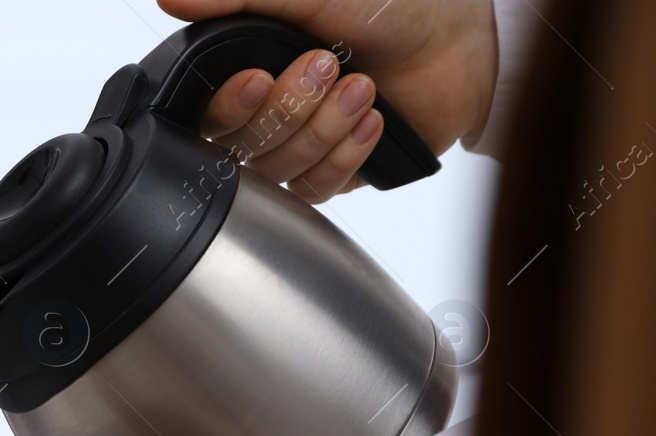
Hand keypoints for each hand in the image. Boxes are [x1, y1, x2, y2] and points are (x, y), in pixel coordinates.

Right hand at [163, 0, 499, 201]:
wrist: (459, 36)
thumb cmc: (388, 3)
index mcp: (246, 64)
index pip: (204, 112)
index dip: (228, 106)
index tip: (259, 79)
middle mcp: (264, 108)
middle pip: (238, 147)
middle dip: (288, 109)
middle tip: (327, 64)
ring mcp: (297, 143)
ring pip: (277, 171)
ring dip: (323, 128)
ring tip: (364, 86)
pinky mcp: (331, 171)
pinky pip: (314, 189)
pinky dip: (344, 155)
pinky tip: (374, 119)